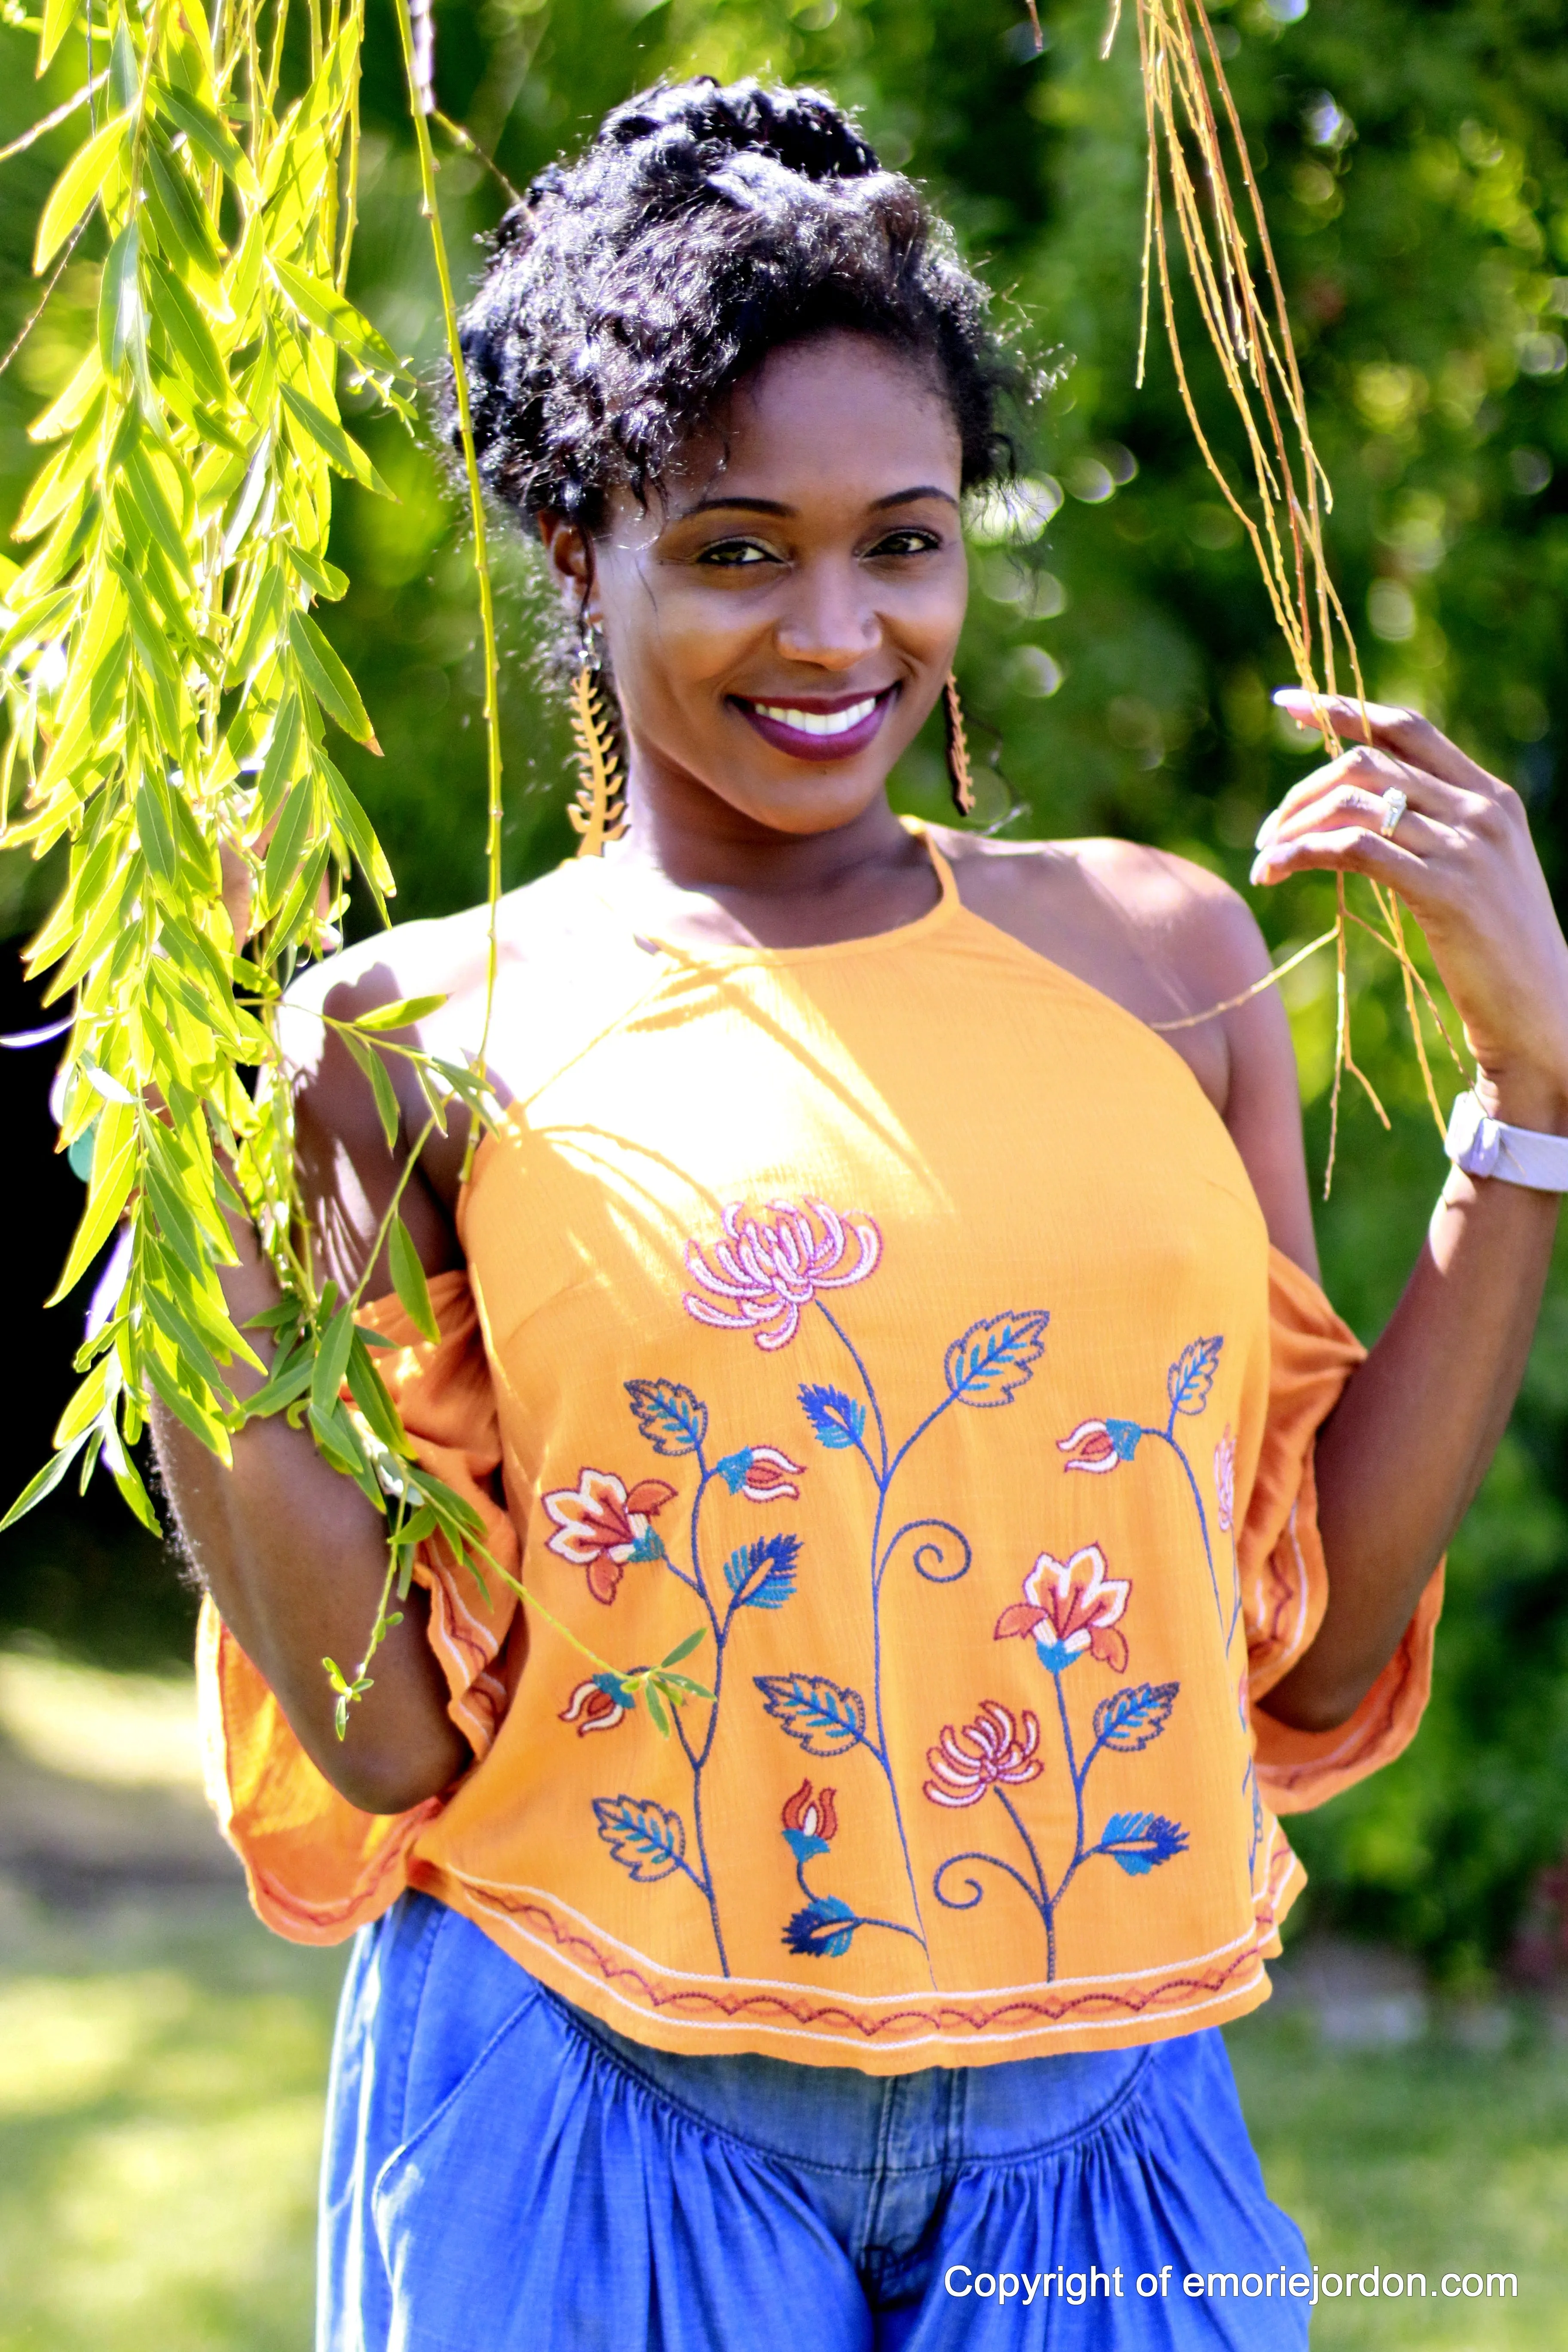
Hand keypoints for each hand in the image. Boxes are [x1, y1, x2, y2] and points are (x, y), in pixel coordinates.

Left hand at [1251, 693, 1567, 1131]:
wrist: (1540, 1007)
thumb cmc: (1498, 948)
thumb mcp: (1476, 869)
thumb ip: (1434, 829)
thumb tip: (1363, 807)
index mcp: (1490, 796)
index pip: (1407, 728)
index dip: (1343, 709)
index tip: (1288, 705)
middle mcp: (1479, 811)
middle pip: (1367, 763)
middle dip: (1303, 789)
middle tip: (1267, 830)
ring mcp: (1465, 848)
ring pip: (1353, 804)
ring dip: (1293, 826)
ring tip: (1263, 858)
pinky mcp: (1445, 891)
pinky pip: (1353, 850)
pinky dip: (1302, 853)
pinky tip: (1275, 870)